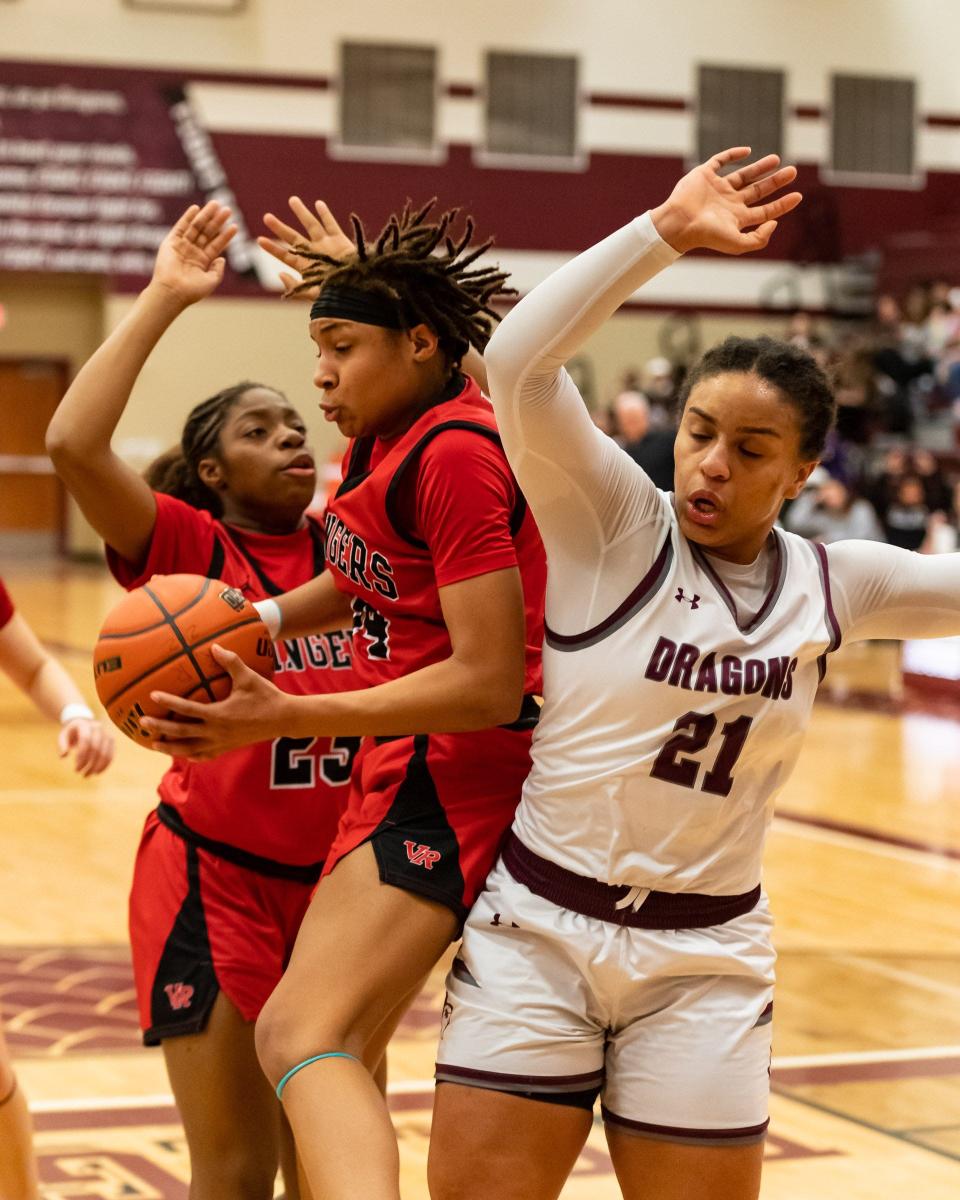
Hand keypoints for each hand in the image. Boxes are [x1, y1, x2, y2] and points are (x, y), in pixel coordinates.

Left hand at [58, 718, 114, 776]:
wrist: (84, 723)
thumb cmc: (71, 733)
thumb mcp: (63, 736)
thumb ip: (62, 744)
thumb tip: (63, 755)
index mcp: (85, 725)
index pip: (86, 740)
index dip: (82, 756)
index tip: (76, 769)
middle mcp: (97, 728)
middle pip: (96, 748)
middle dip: (89, 763)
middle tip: (82, 774)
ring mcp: (106, 733)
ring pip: (105, 752)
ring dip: (97, 766)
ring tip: (88, 775)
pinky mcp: (111, 740)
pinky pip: (111, 754)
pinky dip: (105, 765)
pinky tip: (98, 772)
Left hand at [141, 645, 294, 759]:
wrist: (285, 719)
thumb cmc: (266, 696)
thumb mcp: (249, 677)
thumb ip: (231, 662)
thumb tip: (214, 646)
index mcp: (219, 714)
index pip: (187, 709)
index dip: (169, 702)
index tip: (152, 695)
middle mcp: (216, 732)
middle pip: (182, 733)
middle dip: (160, 728)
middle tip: (143, 722)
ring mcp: (221, 743)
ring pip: (189, 749)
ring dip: (170, 747)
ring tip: (154, 744)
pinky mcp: (228, 748)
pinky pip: (205, 755)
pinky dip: (191, 755)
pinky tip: (182, 753)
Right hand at [150, 201, 237, 305]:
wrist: (173, 292)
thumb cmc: (192, 291)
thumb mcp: (211, 281)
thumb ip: (218, 270)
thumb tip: (223, 259)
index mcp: (202, 261)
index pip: (216, 245)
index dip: (225, 236)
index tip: (235, 226)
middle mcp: (192, 252)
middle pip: (207, 233)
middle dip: (217, 221)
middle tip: (227, 209)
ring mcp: (182, 246)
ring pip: (196, 227)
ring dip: (206, 216)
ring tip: (216, 204)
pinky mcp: (171, 242)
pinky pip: (180, 227)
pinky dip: (187, 217)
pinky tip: (196, 208)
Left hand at [258, 197, 354, 295]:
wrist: (357, 291)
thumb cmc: (336, 296)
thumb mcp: (312, 295)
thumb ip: (295, 287)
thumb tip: (279, 274)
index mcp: (306, 267)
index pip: (285, 255)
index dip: (273, 248)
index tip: (260, 240)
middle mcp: (314, 254)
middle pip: (293, 237)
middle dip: (280, 228)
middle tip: (267, 217)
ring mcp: (327, 246)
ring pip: (311, 226)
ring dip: (302, 213)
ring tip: (292, 200)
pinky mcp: (340, 241)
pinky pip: (331, 225)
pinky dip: (325, 215)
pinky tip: (318, 204)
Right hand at [651, 148, 801, 255]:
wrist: (680, 222)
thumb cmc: (707, 235)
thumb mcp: (738, 244)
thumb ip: (759, 239)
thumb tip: (774, 222)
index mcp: (736, 218)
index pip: (765, 211)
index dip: (782, 204)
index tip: (798, 196)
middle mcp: (729, 203)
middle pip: (758, 191)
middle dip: (776, 182)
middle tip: (793, 171)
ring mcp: (717, 188)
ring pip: (743, 175)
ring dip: (760, 168)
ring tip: (777, 160)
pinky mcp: (705, 175)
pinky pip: (720, 161)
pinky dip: (733, 155)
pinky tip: (747, 151)